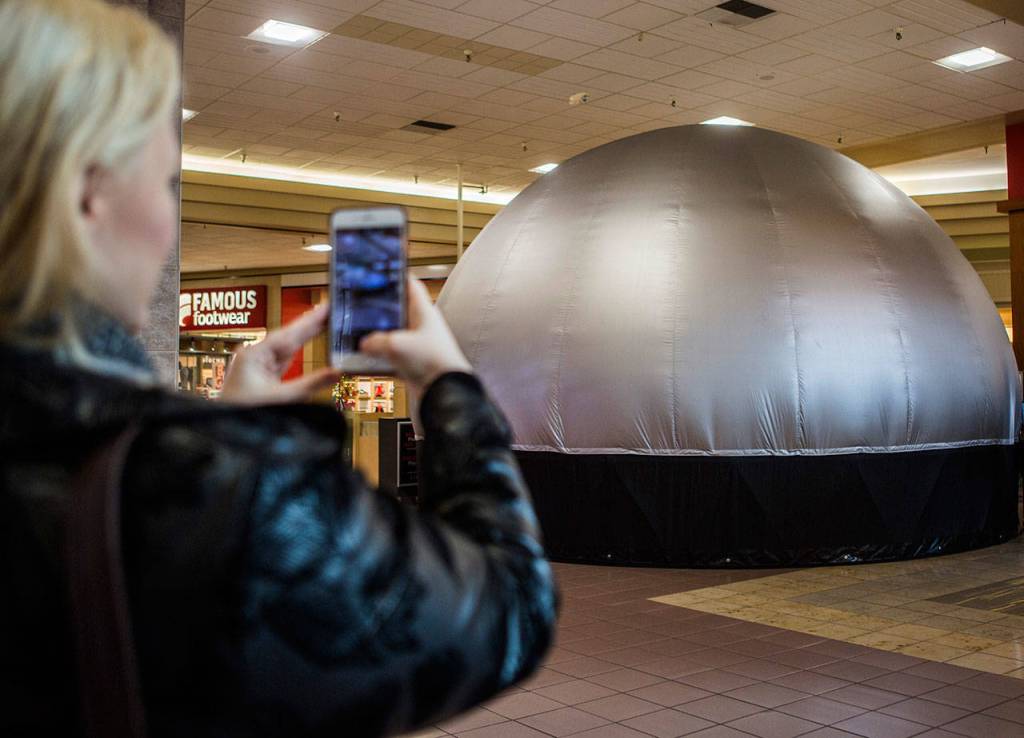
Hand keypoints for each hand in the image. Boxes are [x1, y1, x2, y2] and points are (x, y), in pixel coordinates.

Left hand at [220, 304, 340, 404]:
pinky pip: (285, 360)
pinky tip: (309, 342)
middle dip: (311, 324)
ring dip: (307, 335)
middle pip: (289, 336)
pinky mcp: (262, 377)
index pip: (288, 333)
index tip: (327, 306)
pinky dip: (300, 350)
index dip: (310, 320)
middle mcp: (255, 356)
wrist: (224, 433)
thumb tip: (337, 372)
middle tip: (333, 309)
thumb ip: (311, 384)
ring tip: (326, 321)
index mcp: (254, 355)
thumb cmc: (242, 414)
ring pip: (288, 347)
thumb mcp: (281, 399)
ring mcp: (258, 366)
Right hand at [360, 278, 471, 399]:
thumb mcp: (396, 344)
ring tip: (353, 335)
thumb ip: (375, 340)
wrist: (445, 395)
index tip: (379, 272)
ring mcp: (417, 347)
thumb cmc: (433, 362)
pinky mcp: (412, 366)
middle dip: (377, 311)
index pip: (410, 285)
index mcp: (423, 312)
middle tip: (357, 307)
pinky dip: (375, 361)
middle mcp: (421, 327)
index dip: (395, 277)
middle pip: (396, 312)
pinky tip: (360, 363)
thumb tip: (364, 344)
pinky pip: (389, 359)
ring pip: (390, 337)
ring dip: (374, 338)